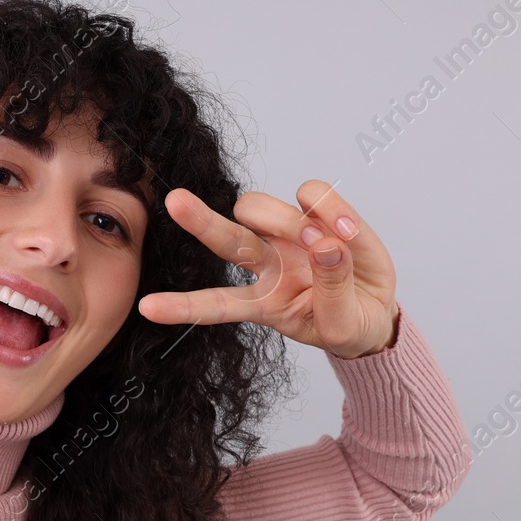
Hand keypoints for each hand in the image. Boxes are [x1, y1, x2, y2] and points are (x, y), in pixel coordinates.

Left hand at [137, 180, 399, 358]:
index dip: (181, 307)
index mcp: (261, 303)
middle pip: (226, 238)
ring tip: (330, 245)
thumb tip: (326, 245)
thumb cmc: (346, 321)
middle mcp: (265, 264)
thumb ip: (332, 289)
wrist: (374, 310)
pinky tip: (346, 232)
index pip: (214, 305)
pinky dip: (330, 208)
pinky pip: (312, 195)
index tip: (146, 308)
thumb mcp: (341, 325)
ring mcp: (288, 236)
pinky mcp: (316, 214)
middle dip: (200, 221)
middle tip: (176, 201)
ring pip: (263, 209)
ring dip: (289, 222)